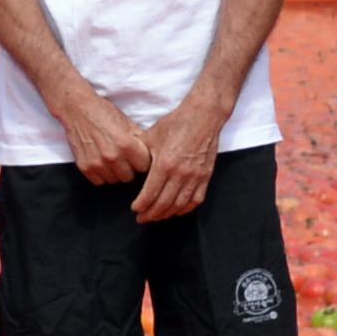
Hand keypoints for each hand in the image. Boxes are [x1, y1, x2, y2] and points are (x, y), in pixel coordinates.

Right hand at [56, 86, 151, 188]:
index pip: (144, 167)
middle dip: (130, 169)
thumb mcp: (128, 123)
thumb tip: (152, 154)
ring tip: (113, 160)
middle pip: (130, 177)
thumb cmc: (104, 113)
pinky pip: (99, 182)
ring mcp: (97, 164)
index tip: (139, 158)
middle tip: (125, 159)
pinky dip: (102, 175)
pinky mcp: (85, 167)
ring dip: (116, 173)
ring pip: (115, 181)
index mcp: (126, 144)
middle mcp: (112, 156)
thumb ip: (140, 141)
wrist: (78, 109)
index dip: (143, 162)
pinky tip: (102, 163)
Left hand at [133, 99, 222, 223]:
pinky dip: (185, 209)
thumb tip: (130, 167)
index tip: (135, 209)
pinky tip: (177, 211)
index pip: (150, 194)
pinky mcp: (206, 176)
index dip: (141, 206)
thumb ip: (140, 155)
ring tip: (157, 216)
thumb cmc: (176, 124)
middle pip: (164, 204)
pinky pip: (196, 200)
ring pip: (179, 205)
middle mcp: (180, 174)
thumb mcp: (151, 136)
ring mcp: (195, 177)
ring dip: (166, 214)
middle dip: (151, 214)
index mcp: (164, 164)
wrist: (203, 117)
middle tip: (142, 218)